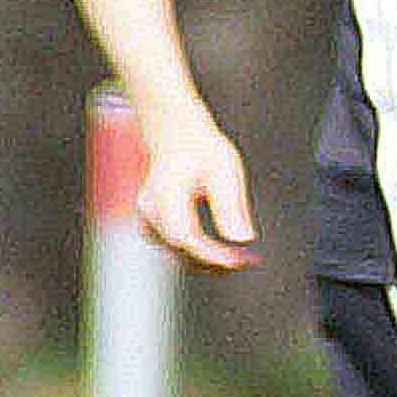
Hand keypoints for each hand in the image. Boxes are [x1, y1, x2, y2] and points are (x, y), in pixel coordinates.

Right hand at [134, 114, 256, 272]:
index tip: (239, 261)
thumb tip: (243, 239)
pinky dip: (199, 253)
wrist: (175, 134)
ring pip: (176, 251)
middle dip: (214, 262)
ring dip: (208, 261)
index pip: (184, 237)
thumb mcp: (224, 169)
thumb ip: (230, 205)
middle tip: (249, 262)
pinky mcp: (152, 222)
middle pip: (179, 249)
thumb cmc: (202, 148)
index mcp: (165, 193)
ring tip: (243, 261)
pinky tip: (226, 254)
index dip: (211, 254)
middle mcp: (149, 208)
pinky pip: (175, 245)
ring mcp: (147, 216)